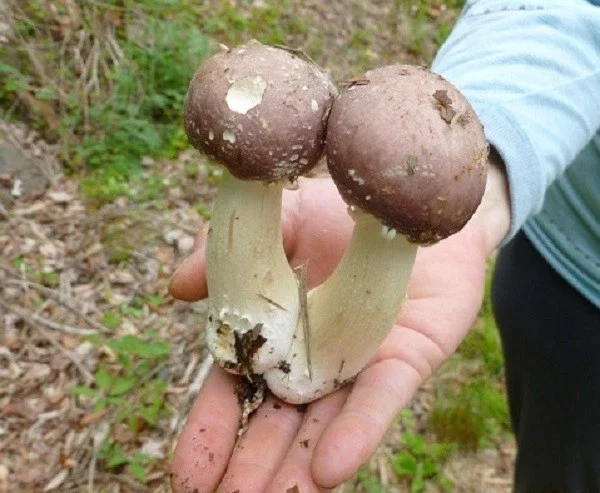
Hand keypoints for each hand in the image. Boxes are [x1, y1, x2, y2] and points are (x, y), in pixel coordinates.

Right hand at [169, 171, 507, 491]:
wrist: (412, 197)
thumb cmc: (343, 208)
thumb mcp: (276, 220)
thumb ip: (226, 252)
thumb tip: (177, 288)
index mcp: (279, 331)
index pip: (238, 389)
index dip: (213, 429)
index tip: (189, 473)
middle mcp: (317, 357)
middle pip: (279, 421)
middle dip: (252, 464)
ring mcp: (361, 362)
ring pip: (326, 425)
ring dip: (298, 468)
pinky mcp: (406, 358)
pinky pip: (379, 399)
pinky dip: (355, 433)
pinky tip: (331, 471)